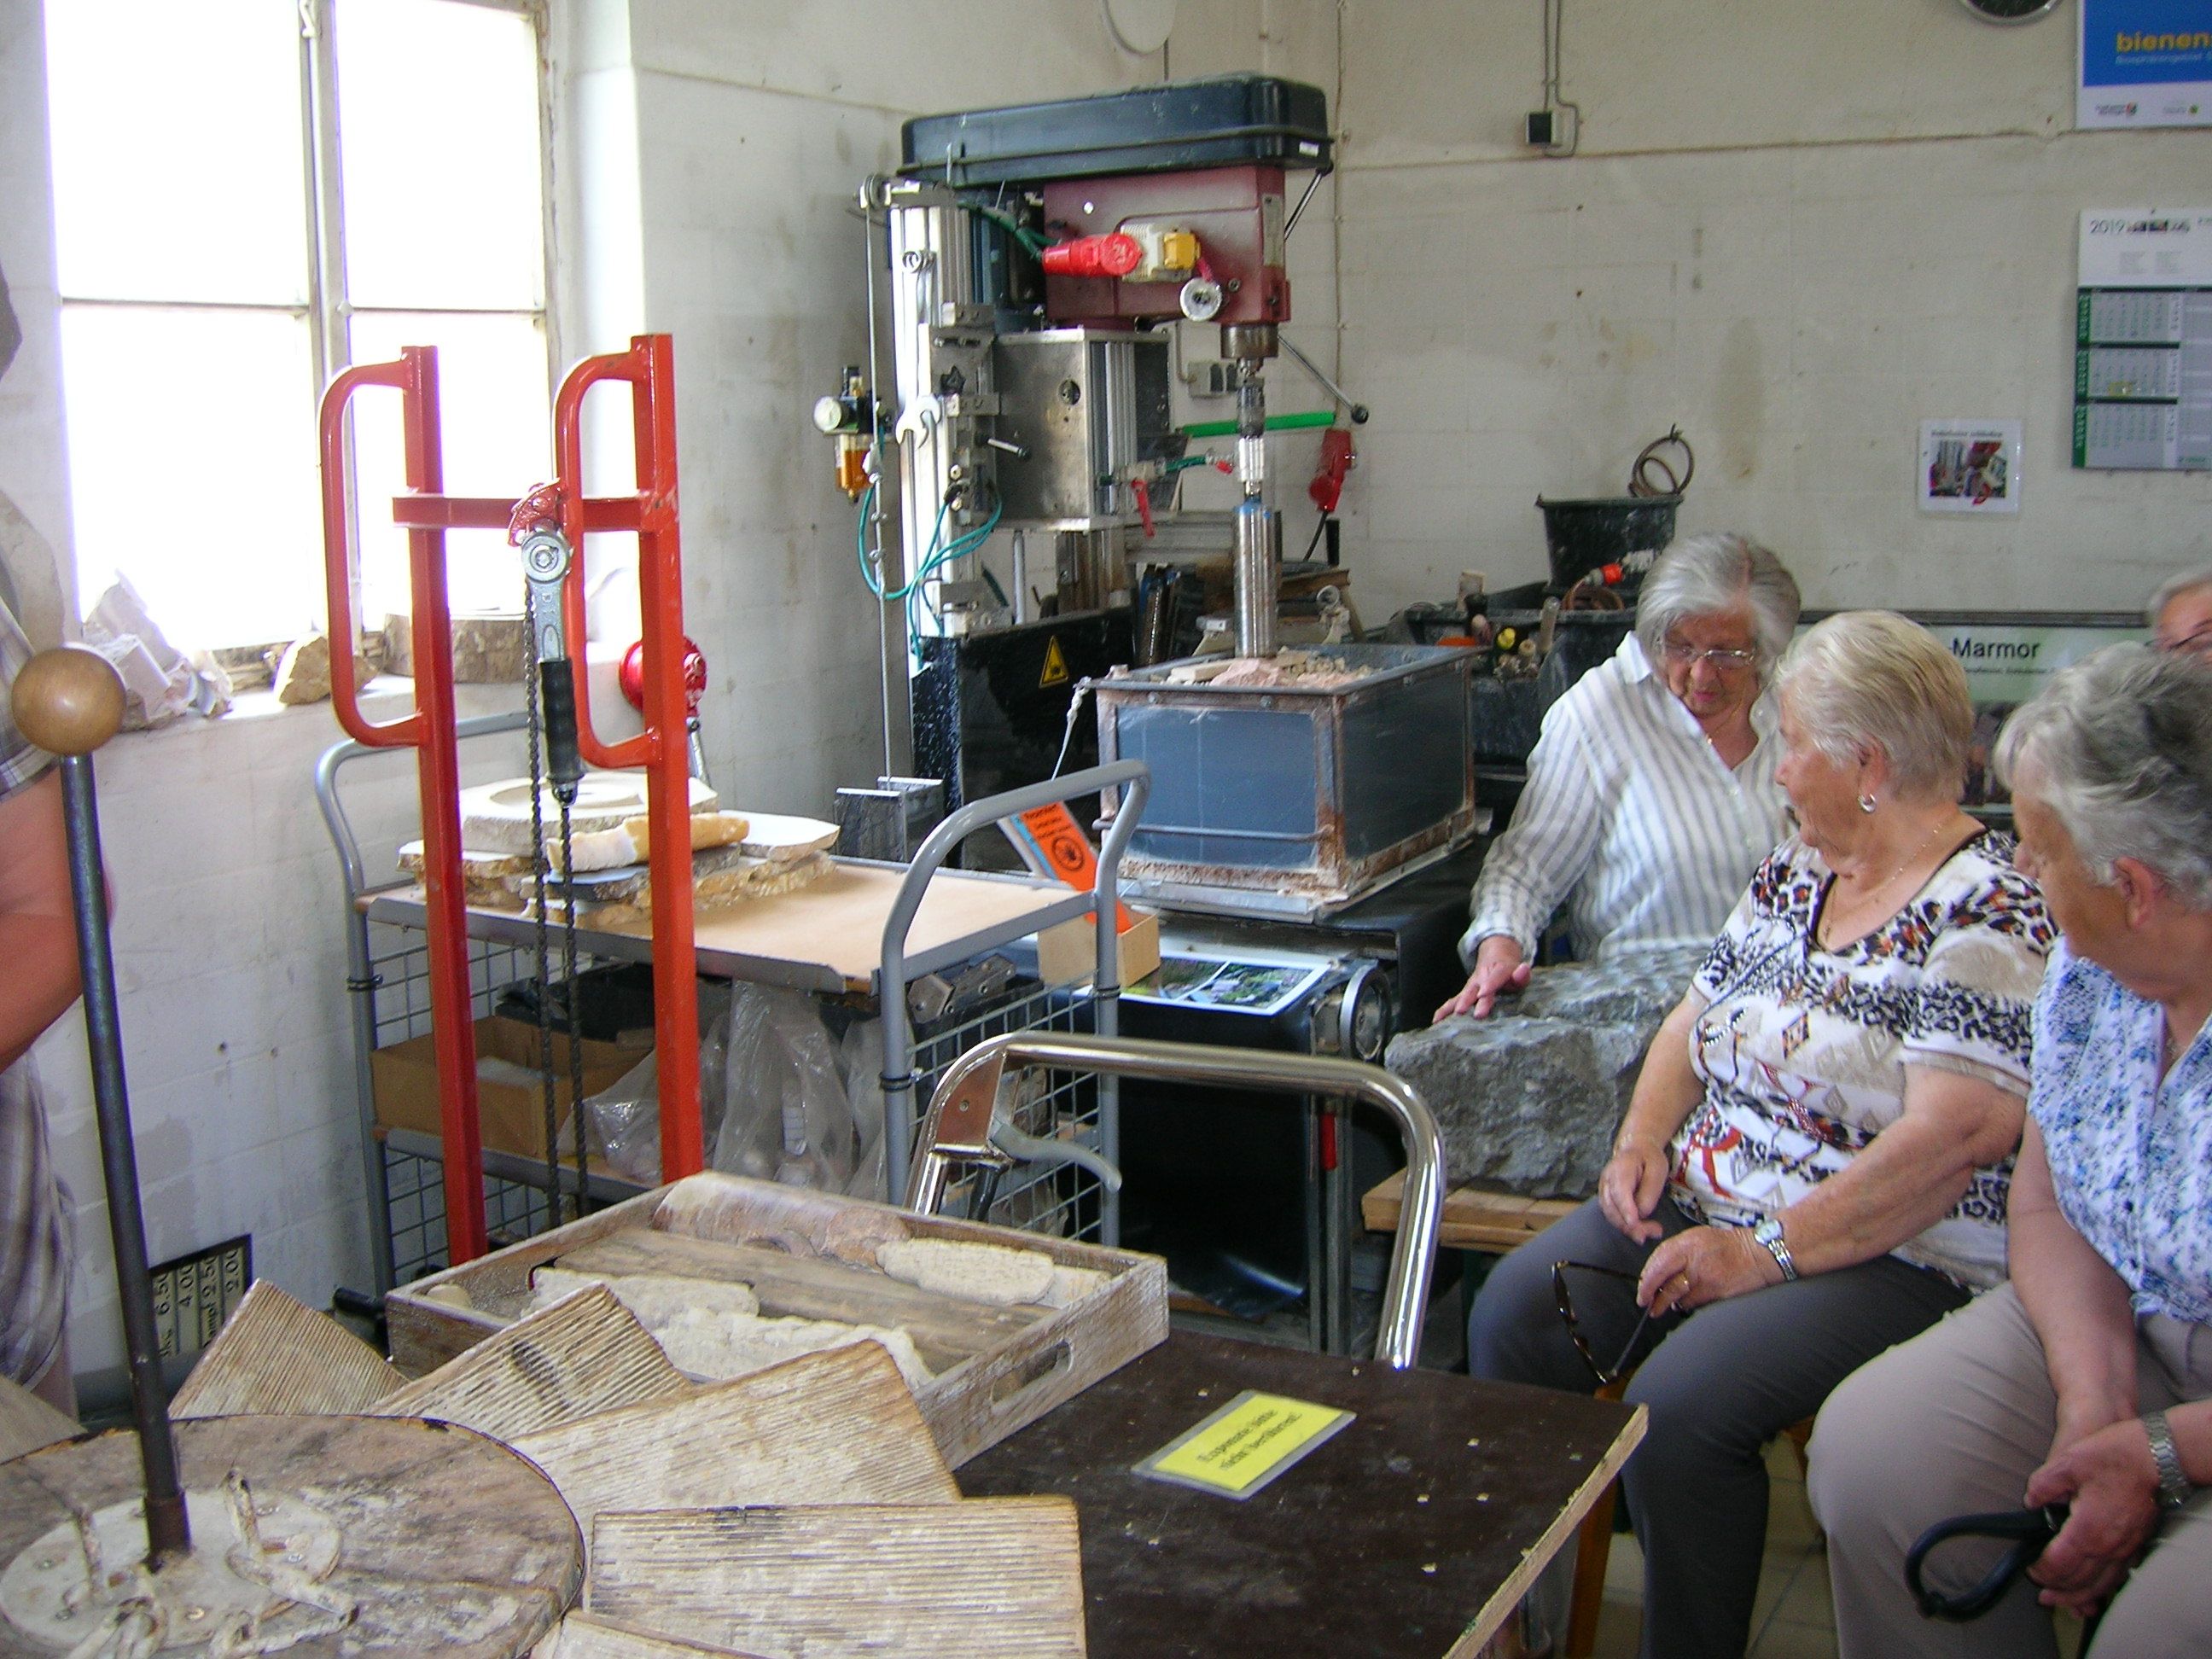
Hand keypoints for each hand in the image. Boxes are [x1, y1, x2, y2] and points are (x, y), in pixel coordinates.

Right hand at [1434, 938, 1530, 1021]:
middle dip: (1468, 1000)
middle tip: (1462, 1011)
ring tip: (1451, 1016)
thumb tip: (1523, 969)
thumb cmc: (1510, 971)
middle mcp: (1481, 978)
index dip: (1489, 985)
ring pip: (1462, 995)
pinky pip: (1453, 1002)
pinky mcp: (1465, 994)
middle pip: (1475, 989)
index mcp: (1497, 970)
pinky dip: (1444, 1010)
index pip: (1495, 976)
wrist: (1496, 957)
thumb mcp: (1519, 971)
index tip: (1482, 994)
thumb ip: (1521, 974)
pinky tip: (1436, 1021)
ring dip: (1456, 1005)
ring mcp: (1471, 986)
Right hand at [1598, 1141, 1671, 1243]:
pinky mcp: (1607, 1199)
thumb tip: (1642, 1213)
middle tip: (1654, 1232)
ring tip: (1651, 1233)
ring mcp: (1604, 1191)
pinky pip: (1612, 1216)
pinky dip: (1625, 1225)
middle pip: (1612, 1208)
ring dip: (1629, 1229)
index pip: (1619, 1193)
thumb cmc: (1649, 1159)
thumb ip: (1650, 1191)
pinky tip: (1640, 1229)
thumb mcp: (1657, 1170)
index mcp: (1620, 1169)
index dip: (1626, 1210)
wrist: (1636, 1149)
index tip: (1635, 1224)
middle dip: (1631, 1226)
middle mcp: (1606, 1181)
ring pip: (1610, 1215)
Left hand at [1637, 1224, 1777, 1316]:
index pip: (1657, 1260)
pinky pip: (1693, 1303)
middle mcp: (1694, 1259)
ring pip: (1676, 1295)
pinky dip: (1686, 1305)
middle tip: (1645, 1302)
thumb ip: (1678, 1250)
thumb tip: (1658, 1268)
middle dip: (1649, 1294)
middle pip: (1662, 1279)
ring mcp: (1705, 1277)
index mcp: (1687, 1242)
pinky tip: (1685, 1304)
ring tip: (1664, 1305)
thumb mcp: (1699, 1237)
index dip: (1646, 1277)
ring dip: (1668, 1302)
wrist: (1760, 1254)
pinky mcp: (1716, 1292)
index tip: (1642, 1287)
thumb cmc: (1730, 1245)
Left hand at [2024, 1419, 2162, 1615]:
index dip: (2042, 1571)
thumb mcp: (2067, 1462)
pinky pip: (2118, 1575)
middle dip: (2058, 1590)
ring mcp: (2125, 1547)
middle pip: (2080, 1582)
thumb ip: (2043, 1485)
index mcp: (2087, 1529)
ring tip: (2066, 1603)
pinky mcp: (2136, 1544)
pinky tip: (2095, 1588)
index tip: (2031, 1569)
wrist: (2155, 1456)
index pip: (2060, 1564)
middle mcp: (2108, 1546)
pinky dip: (2103, 1588)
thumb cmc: (2112, 1456)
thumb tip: (2031, 1501)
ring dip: (2082, 1597)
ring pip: (2102, 1584)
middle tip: (2042, 1593)